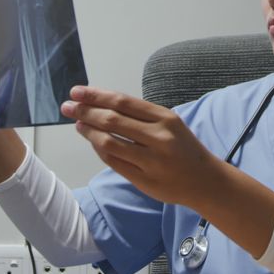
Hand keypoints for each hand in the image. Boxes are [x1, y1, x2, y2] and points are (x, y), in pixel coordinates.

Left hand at [62, 86, 221, 207]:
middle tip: (68, 107)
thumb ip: (141, 116)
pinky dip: (99, 150)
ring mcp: (151, 161)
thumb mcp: (170, 124)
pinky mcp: (144, 180)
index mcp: (165, 118)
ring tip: (77, 124)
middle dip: (85, 111)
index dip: (96, 95)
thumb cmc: (184, 148)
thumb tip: (102, 105)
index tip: (77, 92)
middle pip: (112, 120)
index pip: (123, 102)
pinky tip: (92, 142)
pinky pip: (114, 162)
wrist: (205, 181)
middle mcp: (158, 137)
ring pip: (109, 142)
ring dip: (88, 132)